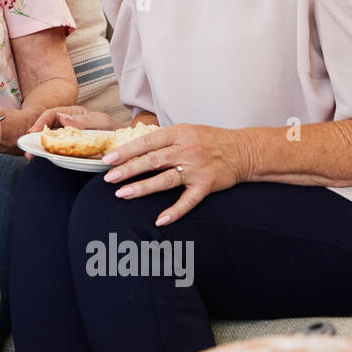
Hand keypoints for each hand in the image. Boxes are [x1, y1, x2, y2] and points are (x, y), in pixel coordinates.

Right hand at [21, 106, 118, 159]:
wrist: (127, 145)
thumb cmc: (115, 131)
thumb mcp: (102, 123)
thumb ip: (84, 120)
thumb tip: (62, 117)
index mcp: (74, 113)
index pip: (51, 114)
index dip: (39, 123)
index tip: (32, 134)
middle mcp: (68, 124)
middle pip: (46, 128)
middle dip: (34, 138)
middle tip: (28, 152)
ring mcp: (68, 137)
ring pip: (49, 140)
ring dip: (39, 149)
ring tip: (31, 159)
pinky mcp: (70, 149)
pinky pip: (56, 151)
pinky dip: (48, 155)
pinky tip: (43, 161)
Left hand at [101, 123, 249, 225]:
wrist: (243, 150)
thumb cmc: (209, 140)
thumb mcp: (185, 131)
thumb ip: (162, 140)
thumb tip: (132, 148)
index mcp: (179, 134)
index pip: (147, 142)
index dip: (126, 151)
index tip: (108, 159)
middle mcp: (186, 150)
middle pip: (152, 161)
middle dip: (128, 170)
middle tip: (108, 178)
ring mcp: (196, 168)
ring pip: (165, 179)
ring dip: (142, 187)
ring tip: (122, 194)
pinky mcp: (206, 185)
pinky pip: (188, 201)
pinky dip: (175, 211)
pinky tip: (160, 220)